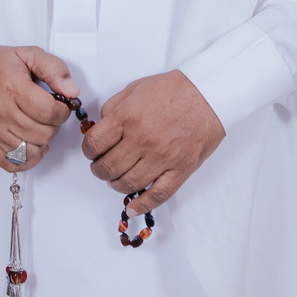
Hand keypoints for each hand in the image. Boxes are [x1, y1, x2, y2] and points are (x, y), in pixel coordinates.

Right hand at [0, 45, 77, 172]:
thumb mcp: (28, 55)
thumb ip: (54, 69)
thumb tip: (72, 92)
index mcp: (13, 88)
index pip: (49, 112)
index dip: (63, 110)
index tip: (61, 105)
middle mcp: (2, 112)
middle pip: (43, 133)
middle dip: (54, 125)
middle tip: (48, 114)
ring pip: (32, 151)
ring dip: (42, 141)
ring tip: (38, 127)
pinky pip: (13, 164)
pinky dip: (27, 159)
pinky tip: (30, 144)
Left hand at [81, 70, 224, 214]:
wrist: (209, 94)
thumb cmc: (174, 89)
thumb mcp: (136, 88)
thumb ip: (114, 107)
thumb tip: (101, 126)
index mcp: (128, 117)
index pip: (95, 144)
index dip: (88, 151)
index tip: (91, 152)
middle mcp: (142, 139)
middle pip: (108, 166)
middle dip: (99, 170)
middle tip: (101, 167)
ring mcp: (162, 157)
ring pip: (128, 183)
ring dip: (115, 184)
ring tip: (115, 180)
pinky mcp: (180, 169)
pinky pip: (158, 194)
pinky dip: (142, 204)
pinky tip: (132, 207)